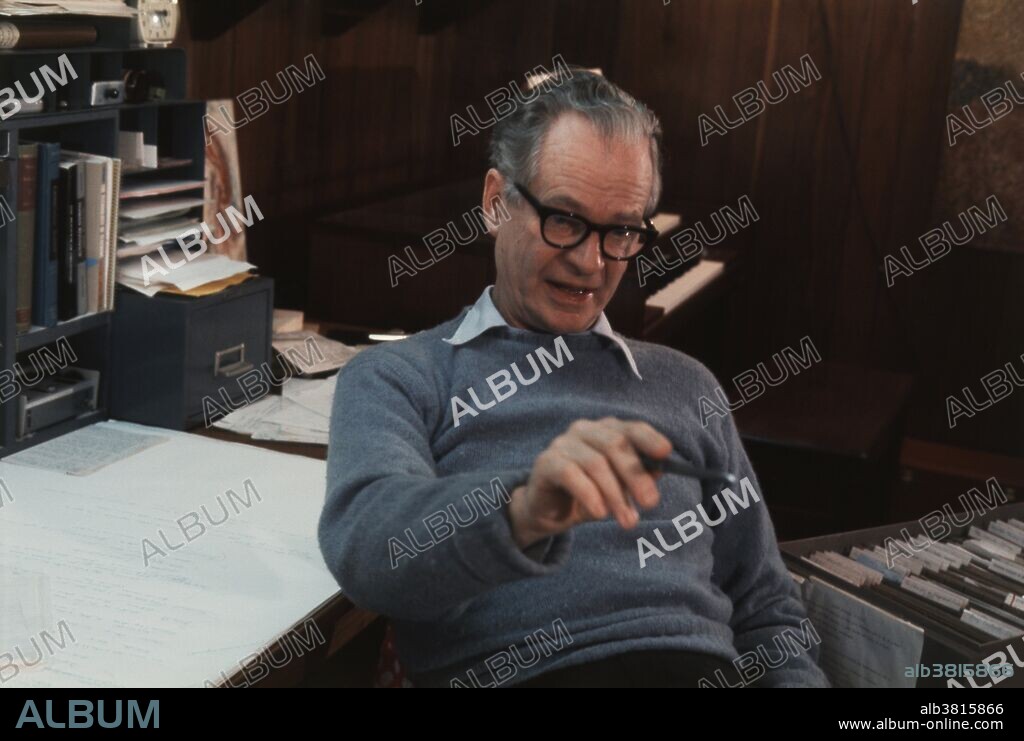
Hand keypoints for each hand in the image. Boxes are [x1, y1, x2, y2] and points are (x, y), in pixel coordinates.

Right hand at [507, 417, 671, 548]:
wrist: (550, 511)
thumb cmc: (591, 494)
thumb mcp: (620, 488)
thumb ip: (639, 476)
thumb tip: (659, 470)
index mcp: (606, 430)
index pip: (631, 428)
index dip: (649, 438)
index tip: (665, 453)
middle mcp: (584, 430)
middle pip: (616, 445)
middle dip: (636, 476)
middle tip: (650, 503)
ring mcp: (562, 443)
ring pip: (596, 463)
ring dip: (615, 494)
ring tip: (627, 521)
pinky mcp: (546, 462)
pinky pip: (570, 474)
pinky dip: (589, 494)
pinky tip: (600, 513)